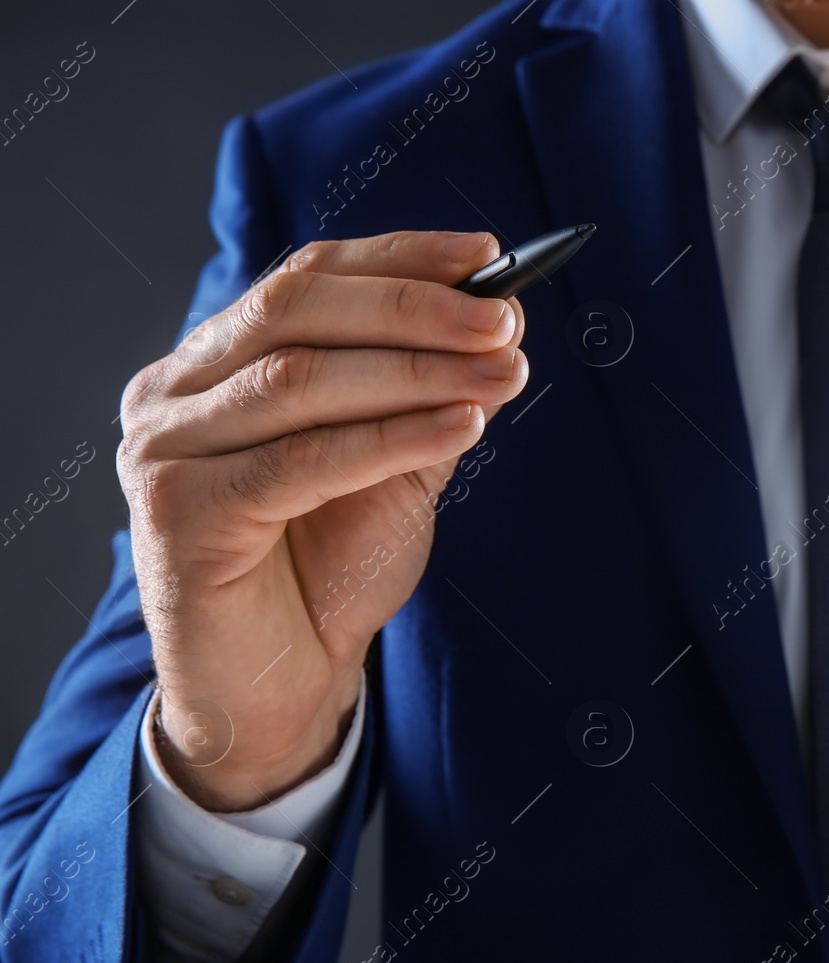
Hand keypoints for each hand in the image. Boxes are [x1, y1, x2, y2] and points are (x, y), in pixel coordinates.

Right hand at [117, 231, 526, 809]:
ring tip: (503, 372)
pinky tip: (463, 426)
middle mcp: (173, 392)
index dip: (399, 259)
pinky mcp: (177, 514)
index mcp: (215, 362)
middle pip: (298, 311)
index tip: (488, 254)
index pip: (307, 278)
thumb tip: (498, 319)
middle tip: (505, 320)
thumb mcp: (394, 465)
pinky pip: (300, 461)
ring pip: (301, 380)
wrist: (285, 685)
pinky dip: (390, 438)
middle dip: (415, 310)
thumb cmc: (332, 569)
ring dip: (416, 372)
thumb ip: (429, 395)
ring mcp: (163, 450)